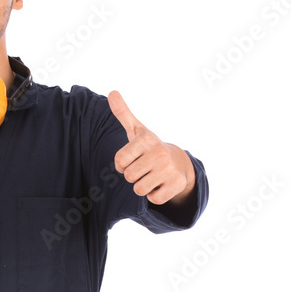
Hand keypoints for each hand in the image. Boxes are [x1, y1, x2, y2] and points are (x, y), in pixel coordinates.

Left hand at [108, 90, 194, 204]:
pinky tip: (161, 184)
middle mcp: (159, 152)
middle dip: (134, 176)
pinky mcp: (176, 184)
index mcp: (146, 139)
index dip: (122, 165)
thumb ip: (122, 113)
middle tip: (144, 168)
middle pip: (128, 177)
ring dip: (143, 186)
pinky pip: (153, 199)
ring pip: (139, 189)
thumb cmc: (149, 147)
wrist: (178, 162)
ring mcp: (169, 168)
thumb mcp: (136, 130)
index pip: (119, 162)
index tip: (132, 159)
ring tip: (152, 175)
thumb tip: (112, 92)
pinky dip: (155, 195)